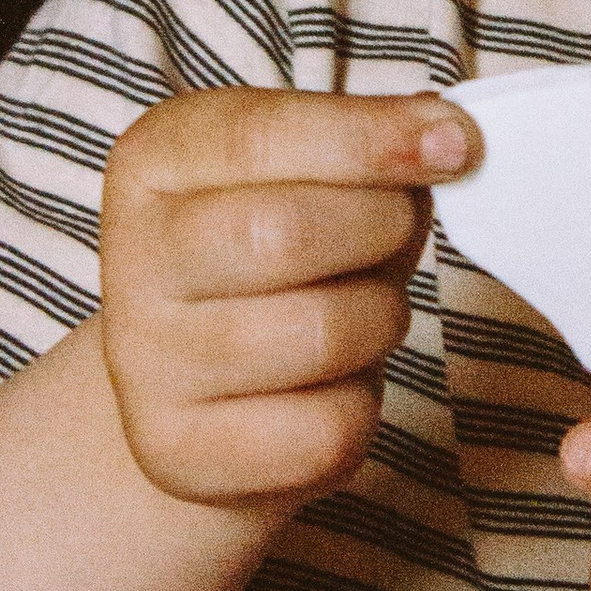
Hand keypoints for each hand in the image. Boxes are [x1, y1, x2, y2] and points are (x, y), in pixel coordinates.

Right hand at [100, 87, 477, 501]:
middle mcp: (132, 259)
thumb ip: (372, 141)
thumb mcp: (309, 172)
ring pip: (320, 335)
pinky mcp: (179, 455)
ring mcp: (146, 365)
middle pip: (284, 234)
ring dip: (380, 319)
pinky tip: (331, 385)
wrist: (205, 384)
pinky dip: (360, 406)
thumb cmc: (277, 257)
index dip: (372, 139)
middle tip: (394, 235)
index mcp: (154, 162)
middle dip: (381, 230)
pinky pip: (327, 430)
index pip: (262, 136)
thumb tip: (448, 135)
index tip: (457, 144)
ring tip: (360, 309)